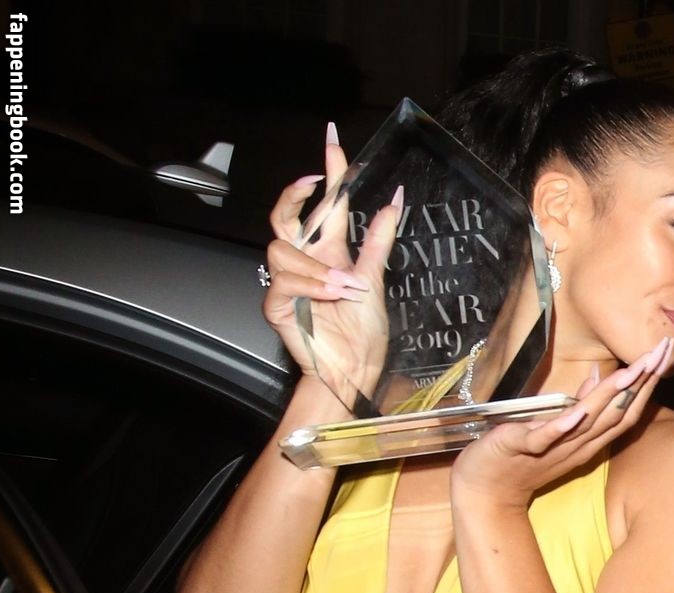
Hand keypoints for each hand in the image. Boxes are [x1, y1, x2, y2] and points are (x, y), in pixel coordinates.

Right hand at [263, 126, 396, 403]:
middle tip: (316, 185)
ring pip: (283, 249)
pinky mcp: (278, 305)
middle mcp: (306, 263)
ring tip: (344, 287)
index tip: (333, 140)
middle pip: (284, 215)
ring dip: (316, 267)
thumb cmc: (362, 336)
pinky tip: (331, 294)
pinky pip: (283, 281)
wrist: (354, 372)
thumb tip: (395, 199)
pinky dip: (310, 285)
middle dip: (295, 196)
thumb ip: (380, 239)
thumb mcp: (375, 279)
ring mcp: (289, 283)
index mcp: (329, 253)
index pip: (326, 205)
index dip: (329, 172)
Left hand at [450, 338, 673, 512]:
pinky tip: (579, 413)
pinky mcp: (525, 448)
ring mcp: (553, 448)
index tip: (665, 354)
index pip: (625, 410)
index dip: (647, 383)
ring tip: (634, 371)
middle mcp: (578, 445)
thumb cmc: (519, 456)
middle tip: (662, 353)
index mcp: (586, 439)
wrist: (486, 489)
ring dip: (613, 396)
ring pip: (591, 422)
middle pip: (617, 414)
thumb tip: (599, 375)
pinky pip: (548, 438)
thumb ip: (579, 404)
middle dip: (642, 382)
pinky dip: (564, 426)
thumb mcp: (555, 426)